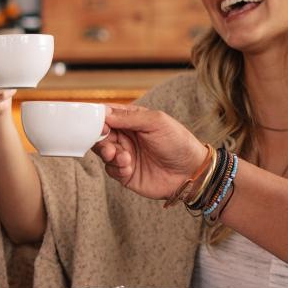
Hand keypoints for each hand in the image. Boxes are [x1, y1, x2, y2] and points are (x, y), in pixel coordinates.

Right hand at [93, 104, 210, 201]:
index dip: (97, 118)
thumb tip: (104, 114)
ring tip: (122, 156)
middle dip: (100, 139)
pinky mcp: (125, 173)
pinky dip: (116, 168)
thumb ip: (128, 117)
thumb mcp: (156, 122)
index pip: (106, 115)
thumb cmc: (178, 142)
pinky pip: (110, 169)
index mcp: (131, 120)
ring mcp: (124, 155)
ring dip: (108, 153)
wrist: (191, 172)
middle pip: (100, 134)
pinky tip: (129, 167)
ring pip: (102, 152)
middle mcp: (125, 136)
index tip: (96, 124)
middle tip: (108, 144)